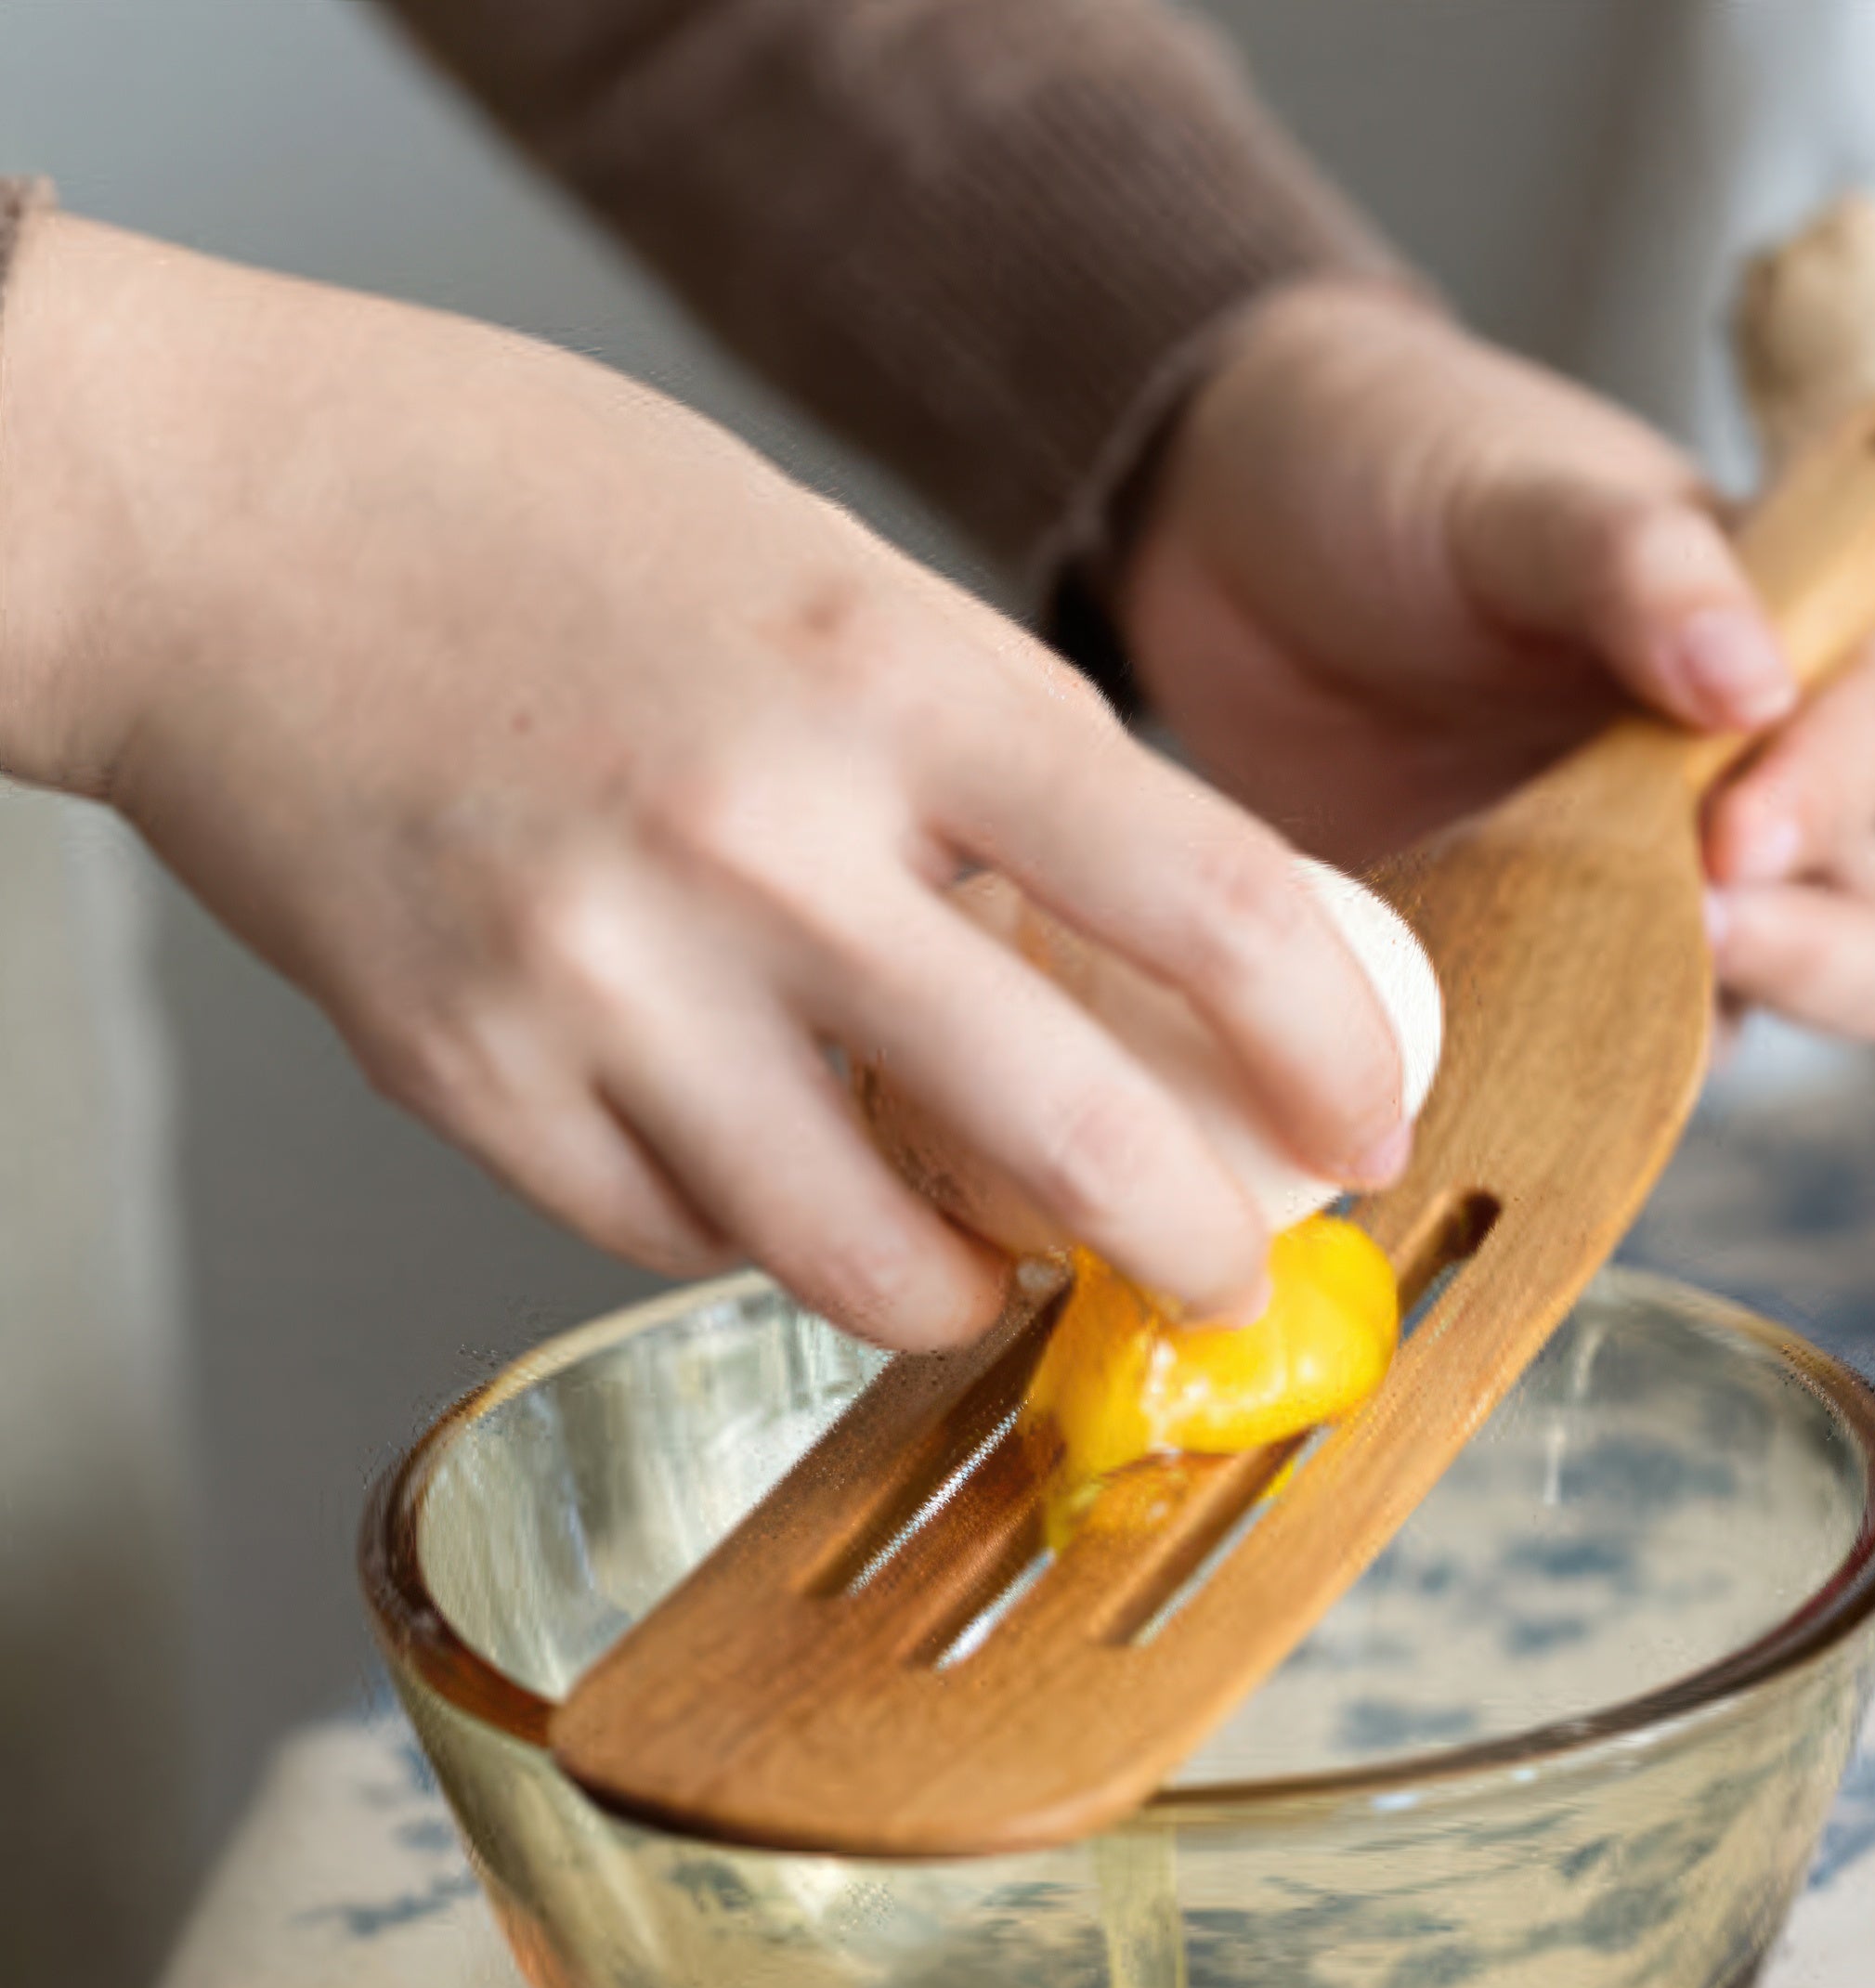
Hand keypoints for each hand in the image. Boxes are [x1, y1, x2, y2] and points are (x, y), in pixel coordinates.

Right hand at [0, 218, 1411, 1347]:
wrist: (221, 519)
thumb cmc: (541, 521)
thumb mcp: (827, 581)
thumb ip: (991, 768)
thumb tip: (1135, 956)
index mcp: (891, 674)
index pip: (1211, 901)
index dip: (1328, 1047)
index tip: (1360, 1121)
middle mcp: (761, 841)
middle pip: (1074, 1140)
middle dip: (1190, 1248)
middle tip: (1217, 1272)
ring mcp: (604, 981)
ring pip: (867, 1261)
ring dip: (963, 1289)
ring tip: (980, 1260)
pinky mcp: (469, 1083)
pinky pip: (684, 1242)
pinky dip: (762, 1230)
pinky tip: (762, 1161)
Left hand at [1120, 283, 1874, 1041]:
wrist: (1219, 535)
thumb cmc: (1391, 471)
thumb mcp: (1513, 494)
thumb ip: (1637, 568)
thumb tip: (1757, 683)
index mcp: (1758, 646)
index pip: (1861, 742)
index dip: (1824, 802)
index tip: (1728, 841)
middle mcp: (1711, 786)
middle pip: (1856, 926)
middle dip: (1807, 955)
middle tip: (1697, 940)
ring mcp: (1604, 883)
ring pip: (1713, 1013)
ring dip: (1665, 1033)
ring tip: (1564, 1008)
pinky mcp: (1491, 949)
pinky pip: (1543, 1040)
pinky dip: (1524, 1062)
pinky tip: (1459, 1047)